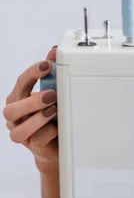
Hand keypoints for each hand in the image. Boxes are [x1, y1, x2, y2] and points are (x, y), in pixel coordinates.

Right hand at [4, 46, 58, 173]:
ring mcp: (22, 132)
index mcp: (18, 99)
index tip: (47, 65)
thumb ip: (52, 74)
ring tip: (54, 110)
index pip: (21, 83)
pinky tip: (57, 127)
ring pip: (20, 127)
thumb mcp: (53, 94)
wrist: (55, 145)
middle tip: (52, 95)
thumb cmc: (51, 116)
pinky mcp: (33, 146)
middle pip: (12, 107)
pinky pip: (36, 140)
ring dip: (38, 118)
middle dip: (33, 100)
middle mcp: (16, 116)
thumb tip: (54, 51)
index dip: (33, 73)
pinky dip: (47, 132)